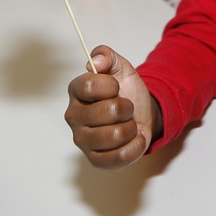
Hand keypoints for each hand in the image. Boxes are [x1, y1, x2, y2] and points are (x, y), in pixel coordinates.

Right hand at [64, 45, 159, 168]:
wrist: (142, 114)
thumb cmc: (127, 91)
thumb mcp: (120, 67)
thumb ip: (106, 56)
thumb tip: (94, 62)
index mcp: (76, 91)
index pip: (88, 85)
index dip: (110, 86)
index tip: (116, 87)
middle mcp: (73, 116)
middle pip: (108, 111)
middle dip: (126, 107)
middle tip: (125, 108)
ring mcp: (82, 140)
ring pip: (115, 135)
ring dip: (131, 128)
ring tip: (128, 124)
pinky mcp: (95, 159)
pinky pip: (119, 156)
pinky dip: (134, 146)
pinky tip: (132, 139)